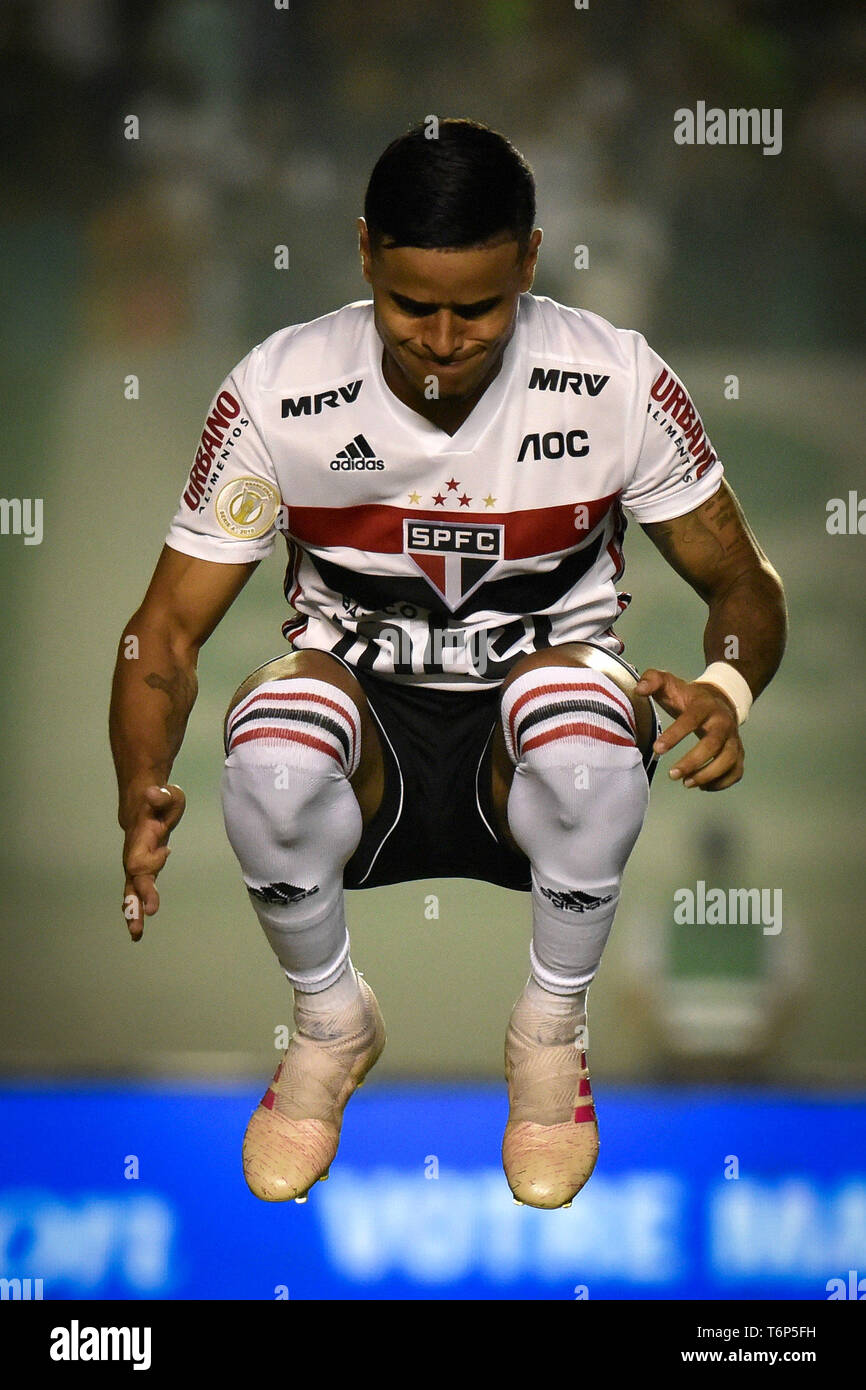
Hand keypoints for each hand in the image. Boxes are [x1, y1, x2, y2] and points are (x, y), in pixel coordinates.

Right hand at [121, 784, 186, 938]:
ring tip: (135, 933)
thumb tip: (154, 793)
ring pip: (132, 889)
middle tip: (140, 922)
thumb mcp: (167, 794)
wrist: (141, 803)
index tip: (165, 854)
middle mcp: (135, 854)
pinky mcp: (142, 869)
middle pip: (133, 880)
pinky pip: (138, 889)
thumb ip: (161, 796)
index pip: (141, 858)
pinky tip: (136, 925)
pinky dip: (137, 907)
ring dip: (133, 910)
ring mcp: (136, 863)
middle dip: (137, 900)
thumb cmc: (160, 800)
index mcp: (142, 839)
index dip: (150, 862)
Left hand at [634, 668, 743, 790]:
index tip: (657, 750)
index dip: (675, 735)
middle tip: (672, 775)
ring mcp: (734, 738)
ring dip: (708, 775)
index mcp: (705, 705)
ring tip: (686, 783)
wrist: (719, 700)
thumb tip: (639, 689)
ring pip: (729, 760)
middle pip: (714, 744)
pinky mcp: (738, 752)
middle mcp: (723, 722)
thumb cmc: (687, 697)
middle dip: (693, 762)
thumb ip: (652, 680)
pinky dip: (721, 783)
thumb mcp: (669, 683)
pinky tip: (701, 786)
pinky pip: (736, 771)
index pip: (692, 720)